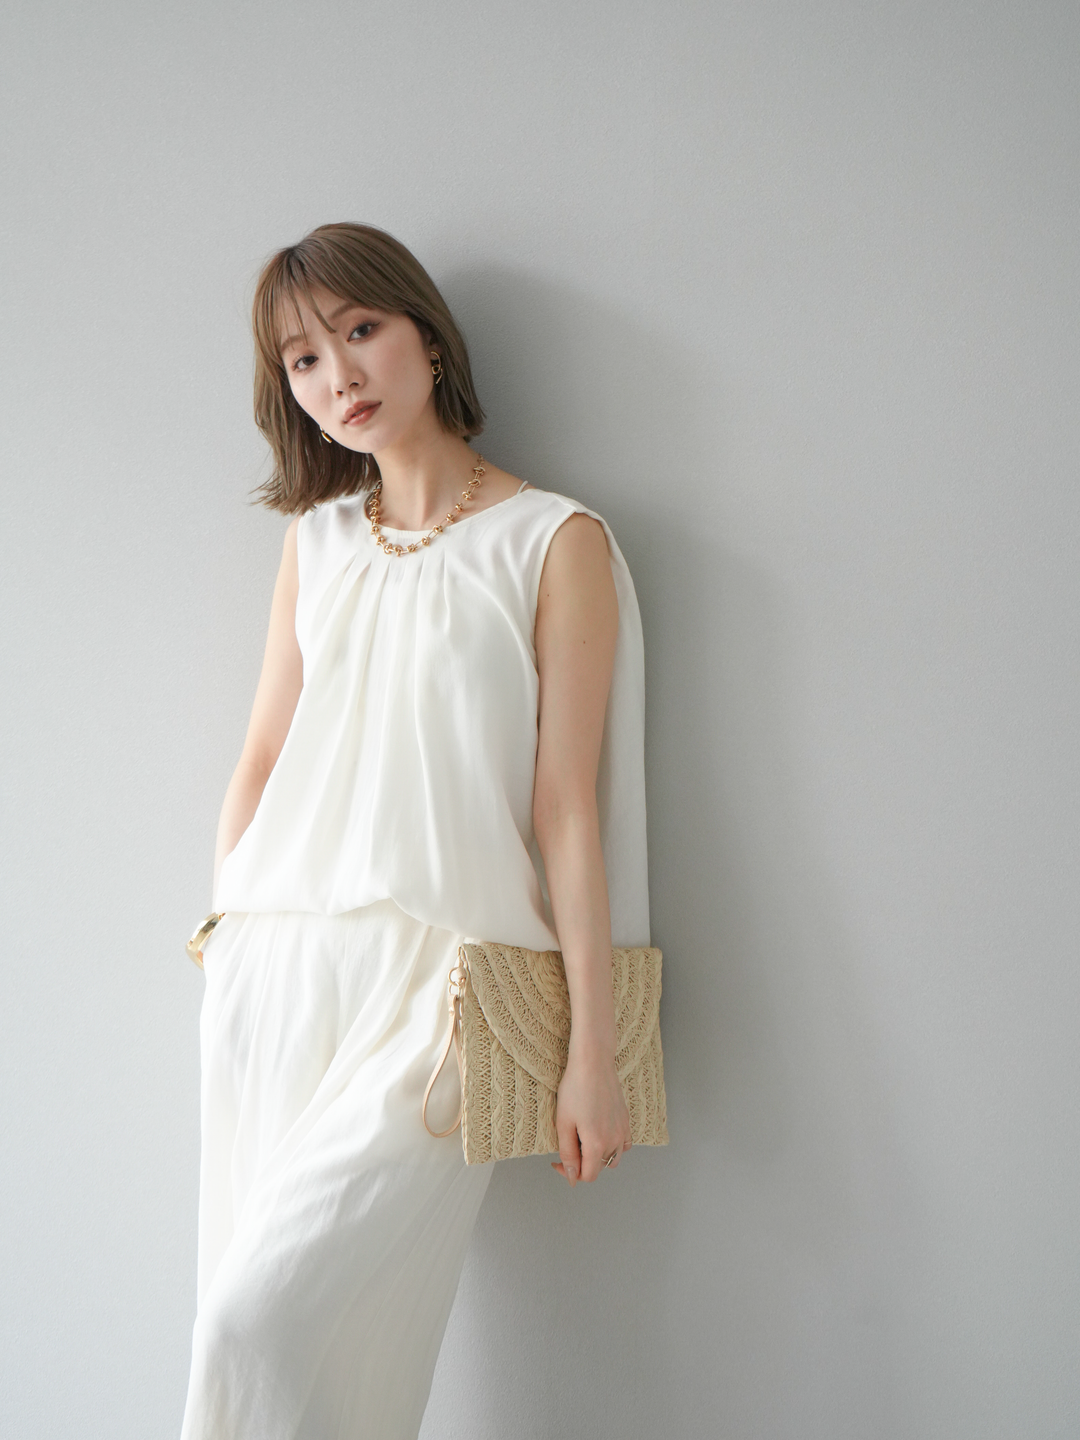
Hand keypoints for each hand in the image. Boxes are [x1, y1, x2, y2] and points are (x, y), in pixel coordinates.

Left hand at [551, 1046, 631, 1185]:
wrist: (593, 1063)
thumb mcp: (563, 1123)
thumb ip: (568, 1153)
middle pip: (599, 1167)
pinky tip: (601, 1137)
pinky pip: (624, 1145)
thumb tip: (572, 1177)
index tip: (557, 1161)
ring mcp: (623, 1130)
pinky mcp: (626, 1120)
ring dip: (598, 1157)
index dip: (571, 1173)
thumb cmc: (575, 1089)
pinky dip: (614, 1147)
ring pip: (613, 1158)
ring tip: (583, 1141)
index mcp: (597, 1144)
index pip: (588, 1176)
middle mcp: (614, 1140)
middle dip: (582, 1163)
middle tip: (567, 1145)